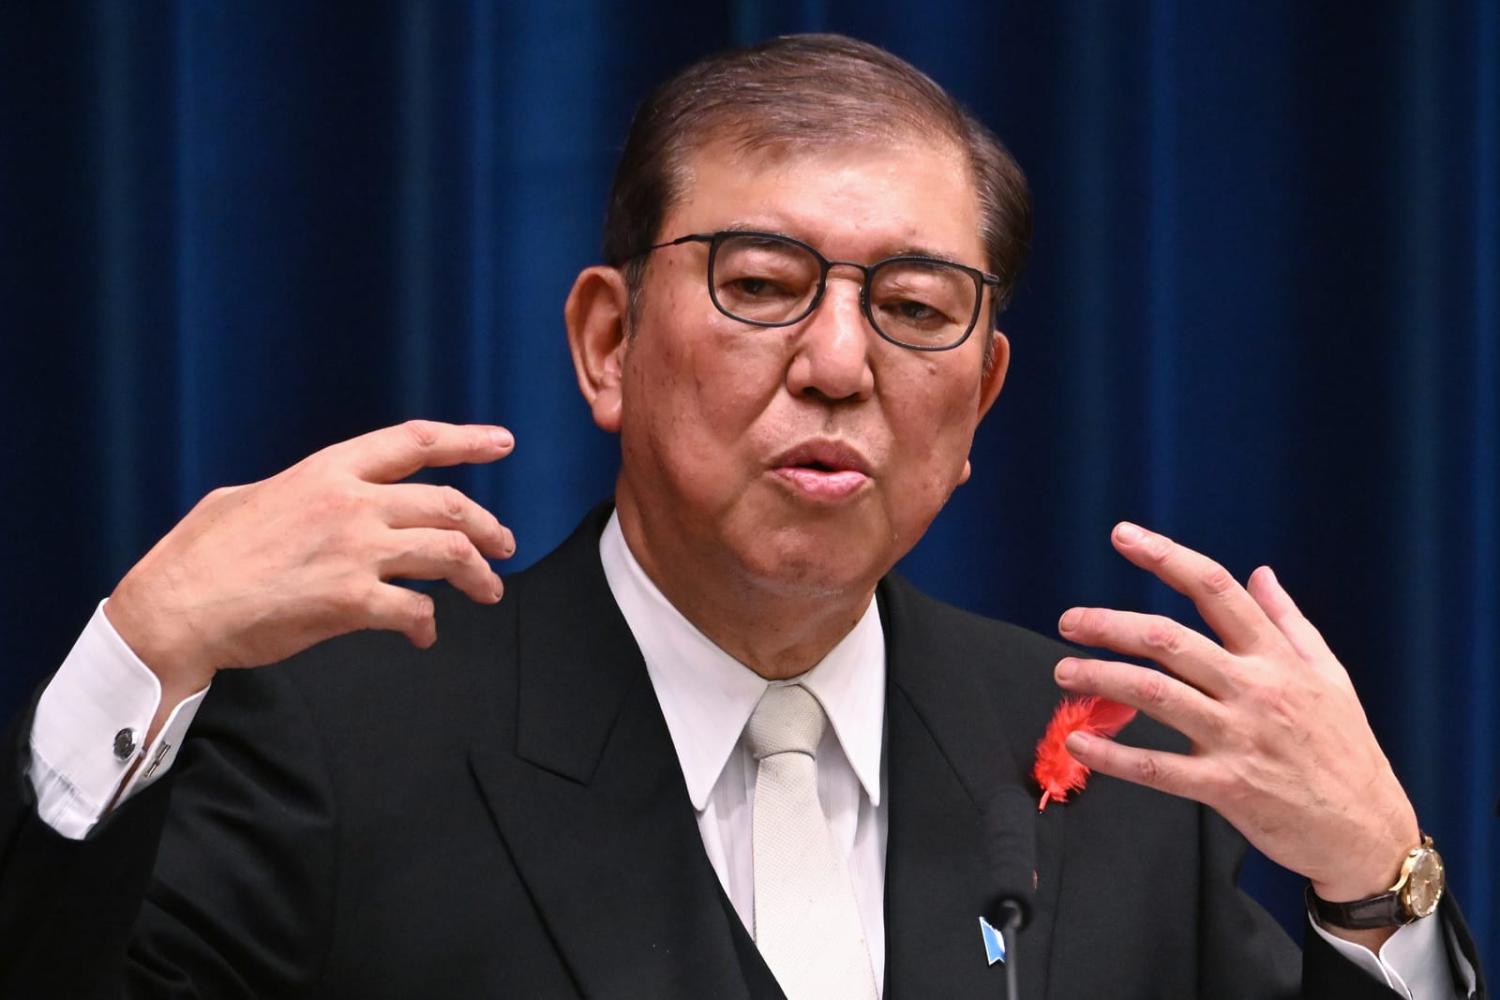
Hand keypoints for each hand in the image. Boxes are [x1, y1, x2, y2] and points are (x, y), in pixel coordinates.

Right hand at [106, 420, 516, 724]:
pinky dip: (428, 624)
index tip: (501, 442)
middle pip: (449, 505)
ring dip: (479, 574)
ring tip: (489, 590)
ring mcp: (355, 551)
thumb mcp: (247, 496)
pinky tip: (424, 634)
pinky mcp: (351, 601)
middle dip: (488, 527)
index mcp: (328, 470)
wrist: (177, 606)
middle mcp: (351, 503)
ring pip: (449, 554)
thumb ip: (297, 493)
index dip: (466, 441)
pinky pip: (415, 610)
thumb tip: (312, 499)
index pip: (414, 442)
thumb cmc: (202, 556)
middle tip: (504, 545)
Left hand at [1053, 523, 1419, 923]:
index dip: (1165, 556)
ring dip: (1100, 678)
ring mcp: (1238, 737)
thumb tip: (1260, 572)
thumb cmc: (1346, 750)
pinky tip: (1079, 741)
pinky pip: (1157, 767)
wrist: (1368, 833)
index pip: (1214, 587)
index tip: (1123, 536)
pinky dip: (1113, 755)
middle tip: (1068, 622)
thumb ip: (1289, 622)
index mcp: (1276, 657)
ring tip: (1064, 673)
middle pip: (1167, 639)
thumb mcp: (1330, 675)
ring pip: (1153, 695)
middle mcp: (1254, 688)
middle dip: (1108, 625)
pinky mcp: (1227, 787)